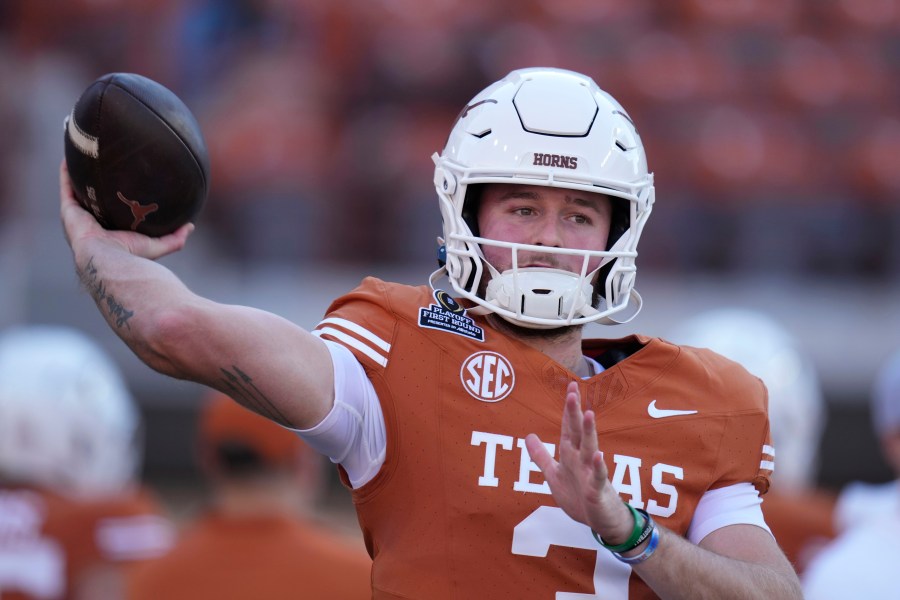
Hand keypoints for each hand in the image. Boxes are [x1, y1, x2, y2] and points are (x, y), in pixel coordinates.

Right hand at [59, 159, 193, 259]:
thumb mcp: (157, 245)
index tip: (124, 187)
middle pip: (93, 200)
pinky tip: (70, 158)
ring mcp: (79, 216)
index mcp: (110, 231)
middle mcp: (92, 223)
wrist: (108, 258)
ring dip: (79, 176)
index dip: (116, 201)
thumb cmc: (132, 255)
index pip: (113, 213)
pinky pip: (66, 187)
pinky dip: (67, 173)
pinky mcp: (69, 210)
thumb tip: (190, 226)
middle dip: (96, 186)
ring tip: (85, 157)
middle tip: (104, 167)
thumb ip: (174, 238)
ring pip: (77, 191)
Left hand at [525, 381, 634, 542]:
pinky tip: (598, 456)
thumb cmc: (579, 496)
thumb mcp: (554, 474)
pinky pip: (598, 477)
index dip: (567, 409)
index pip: (568, 427)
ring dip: (588, 432)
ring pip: (590, 448)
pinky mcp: (597, 490)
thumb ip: (541, 456)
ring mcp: (591, 473)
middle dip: (574, 412)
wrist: (600, 522)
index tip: (570, 387)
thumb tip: (528, 436)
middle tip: (573, 390)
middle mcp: (582, 459)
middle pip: (577, 431)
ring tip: (588, 414)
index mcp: (571, 454)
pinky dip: (597, 467)